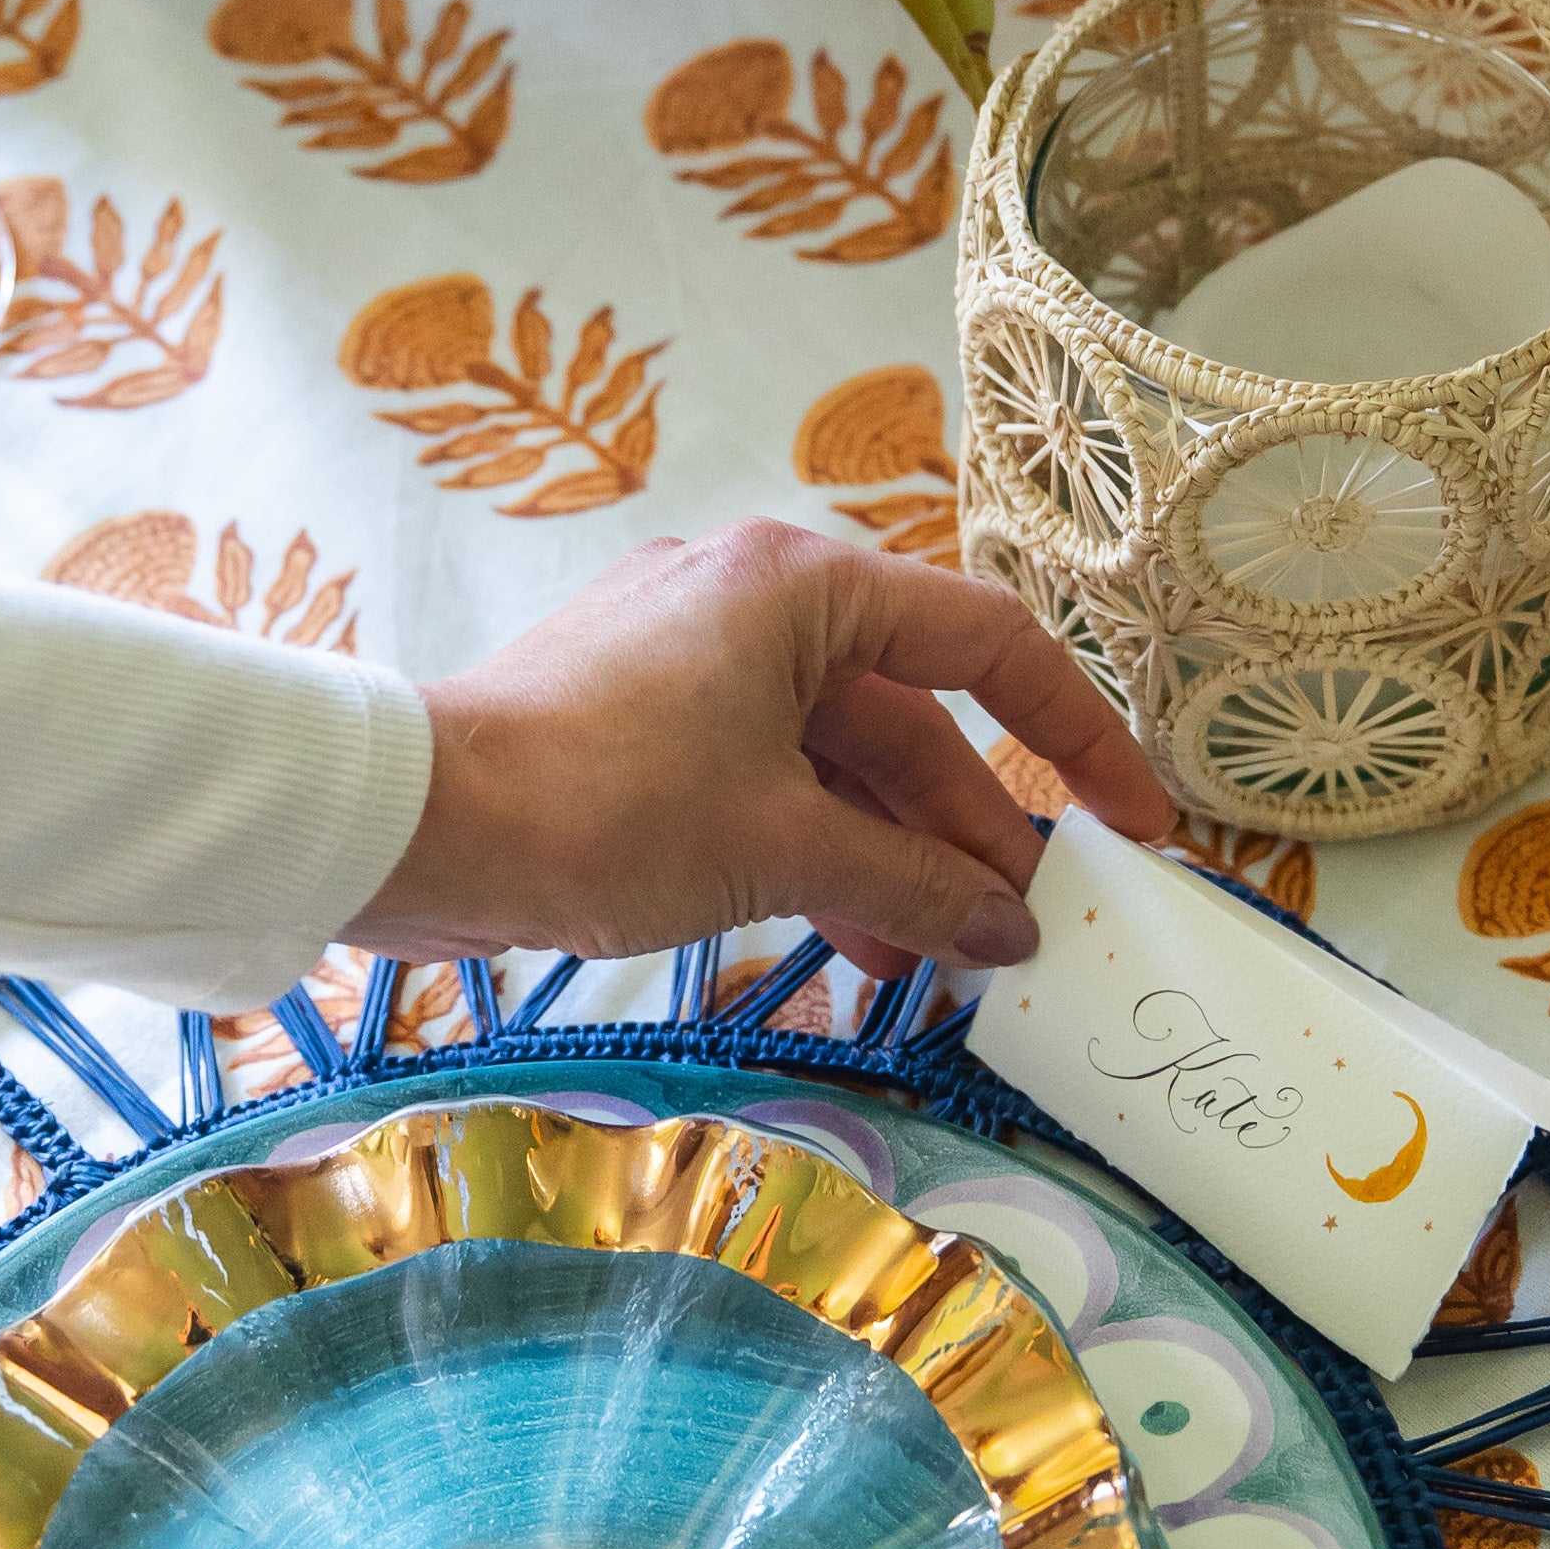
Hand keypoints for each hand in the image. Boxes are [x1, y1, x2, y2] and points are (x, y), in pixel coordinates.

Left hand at [348, 517, 1174, 979]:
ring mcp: (696, 662)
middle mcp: (757, 601)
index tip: (1136, 825)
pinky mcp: (647, 724)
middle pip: (912, 717)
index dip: (1078, 738)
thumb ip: (912, 885)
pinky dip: (823, 855)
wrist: (414, 825)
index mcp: (802, 586)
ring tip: (954, 962)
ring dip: (900, 860)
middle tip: (1031, 929)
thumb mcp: (781, 849)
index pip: (991, 644)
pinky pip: (771, 783)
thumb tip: (1008, 924)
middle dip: (973, 830)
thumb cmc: (599, 804)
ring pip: (839, 762)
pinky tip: (865, 948)